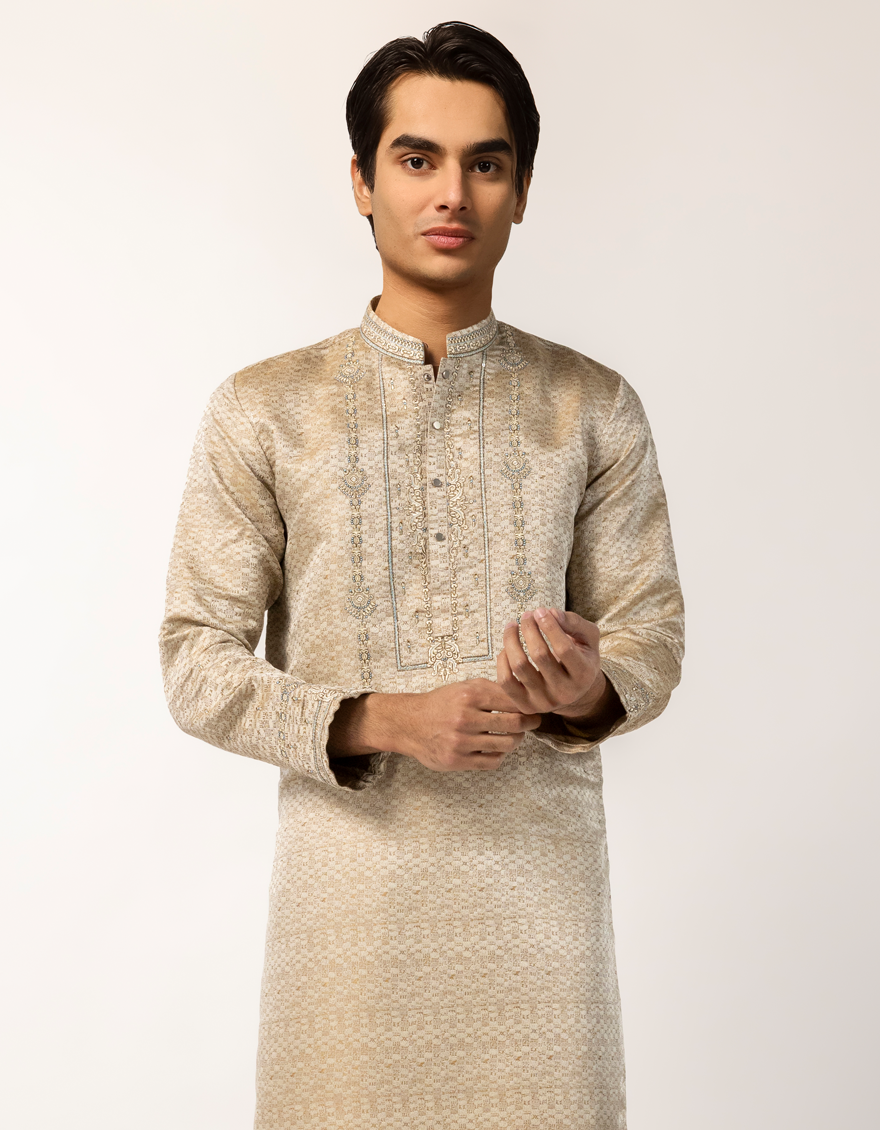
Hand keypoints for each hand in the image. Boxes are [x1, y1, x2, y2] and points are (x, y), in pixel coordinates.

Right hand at [328, 679, 541, 771]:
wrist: (410, 723)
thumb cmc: (441, 703)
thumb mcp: (465, 687)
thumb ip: (492, 689)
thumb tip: (523, 693)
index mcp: (470, 695)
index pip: (513, 701)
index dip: (529, 706)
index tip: (535, 708)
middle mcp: (465, 718)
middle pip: (514, 724)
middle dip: (530, 724)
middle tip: (533, 723)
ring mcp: (461, 742)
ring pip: (506, 744)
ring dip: (516, 740)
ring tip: (514, 736)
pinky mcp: (457, 760)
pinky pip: (492, 762)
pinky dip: (500, 756)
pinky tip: (496, 749)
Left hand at [496, 607, 610, 721]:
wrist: (574, 691)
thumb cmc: (580, 657)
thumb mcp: (588, 637)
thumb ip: (573, 622)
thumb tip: (549, 613)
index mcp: (584, 675)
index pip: (564, 648)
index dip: (549, 626)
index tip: (540, 611)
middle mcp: (565, 693)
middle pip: (539, 655)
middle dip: (529, 629)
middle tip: (526, 615)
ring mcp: (544, 702)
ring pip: (519, 666)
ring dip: (511, 640)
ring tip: (512, 625)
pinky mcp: (526, 705)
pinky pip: (505, 680)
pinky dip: (502, 659)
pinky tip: (507, 648)